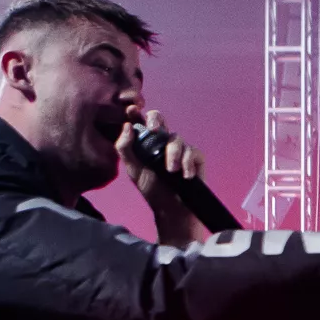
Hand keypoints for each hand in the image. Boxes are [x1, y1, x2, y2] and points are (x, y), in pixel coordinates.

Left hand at [116, 107, 205, 233]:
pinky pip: (191, 151)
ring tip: (171, 171)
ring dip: (173, 154)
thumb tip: (127, 126)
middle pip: (159, 119)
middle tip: (153, 129)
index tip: (131, 109)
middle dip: (156, 120)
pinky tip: (185, 175)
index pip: (140, 122)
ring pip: (176, 138)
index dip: (136, 113)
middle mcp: (162, 142)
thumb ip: (125, 149)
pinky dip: (187, 162)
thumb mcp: (133, 170)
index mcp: (145, 143)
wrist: (172, 210)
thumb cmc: (152, 191)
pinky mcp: (195, 157)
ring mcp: (179, 149)